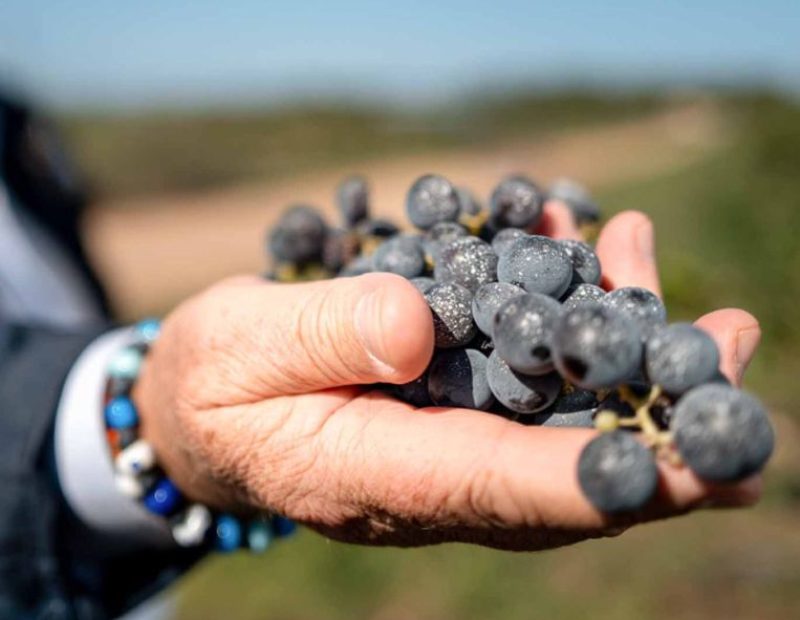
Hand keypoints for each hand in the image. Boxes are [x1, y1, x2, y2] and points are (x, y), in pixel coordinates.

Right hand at [134, 205, 761, 549]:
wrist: (205, 406)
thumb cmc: (216, 383)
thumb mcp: (242, 348)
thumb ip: (322, 336)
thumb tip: (415, 324)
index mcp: (381, 477)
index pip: (504, 489)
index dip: (598, 478)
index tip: (692, 462)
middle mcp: (437, 474)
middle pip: (568, 464)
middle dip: (659, 415)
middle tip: (731, 344)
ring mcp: (454, 441)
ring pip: (562, 413)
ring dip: (623, 344)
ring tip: (646, 256)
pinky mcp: (457, 405)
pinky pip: (531, 372)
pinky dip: (566, 314)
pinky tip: (581, 251)